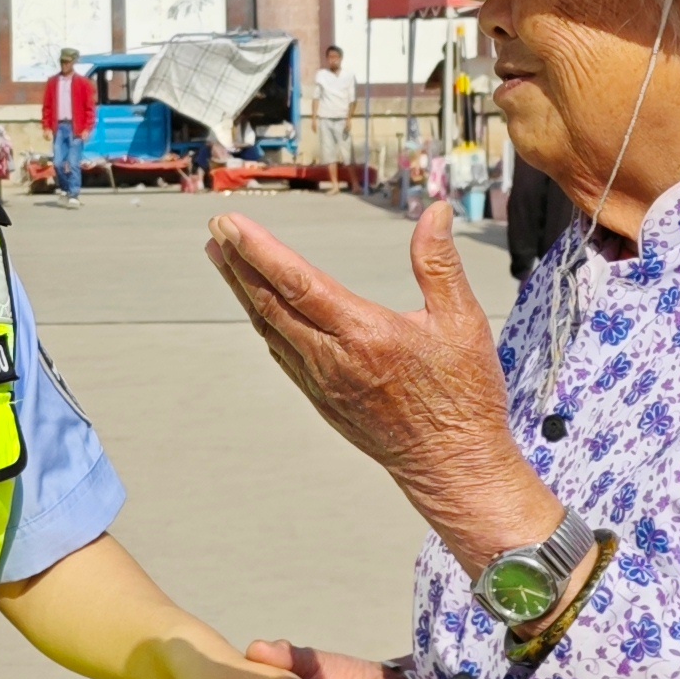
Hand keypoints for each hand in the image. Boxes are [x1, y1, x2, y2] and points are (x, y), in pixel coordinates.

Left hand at [206, 203, 554, 571]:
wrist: (452, 466)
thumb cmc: (464, 397)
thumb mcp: (463, 322)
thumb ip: (439, 263)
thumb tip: (435, 212)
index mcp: (364, 336)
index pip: (298, 283)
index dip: (258, 251)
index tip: (229, 224)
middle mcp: (333, 361)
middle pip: (270, 304)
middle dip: (238, 263)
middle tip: (215, 229)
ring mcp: (322, 384)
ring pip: (271, 328)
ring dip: (244, 290)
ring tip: (222, 258)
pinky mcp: (322, 401)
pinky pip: (283, 353)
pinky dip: (265, 322)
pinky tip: (258, 305)